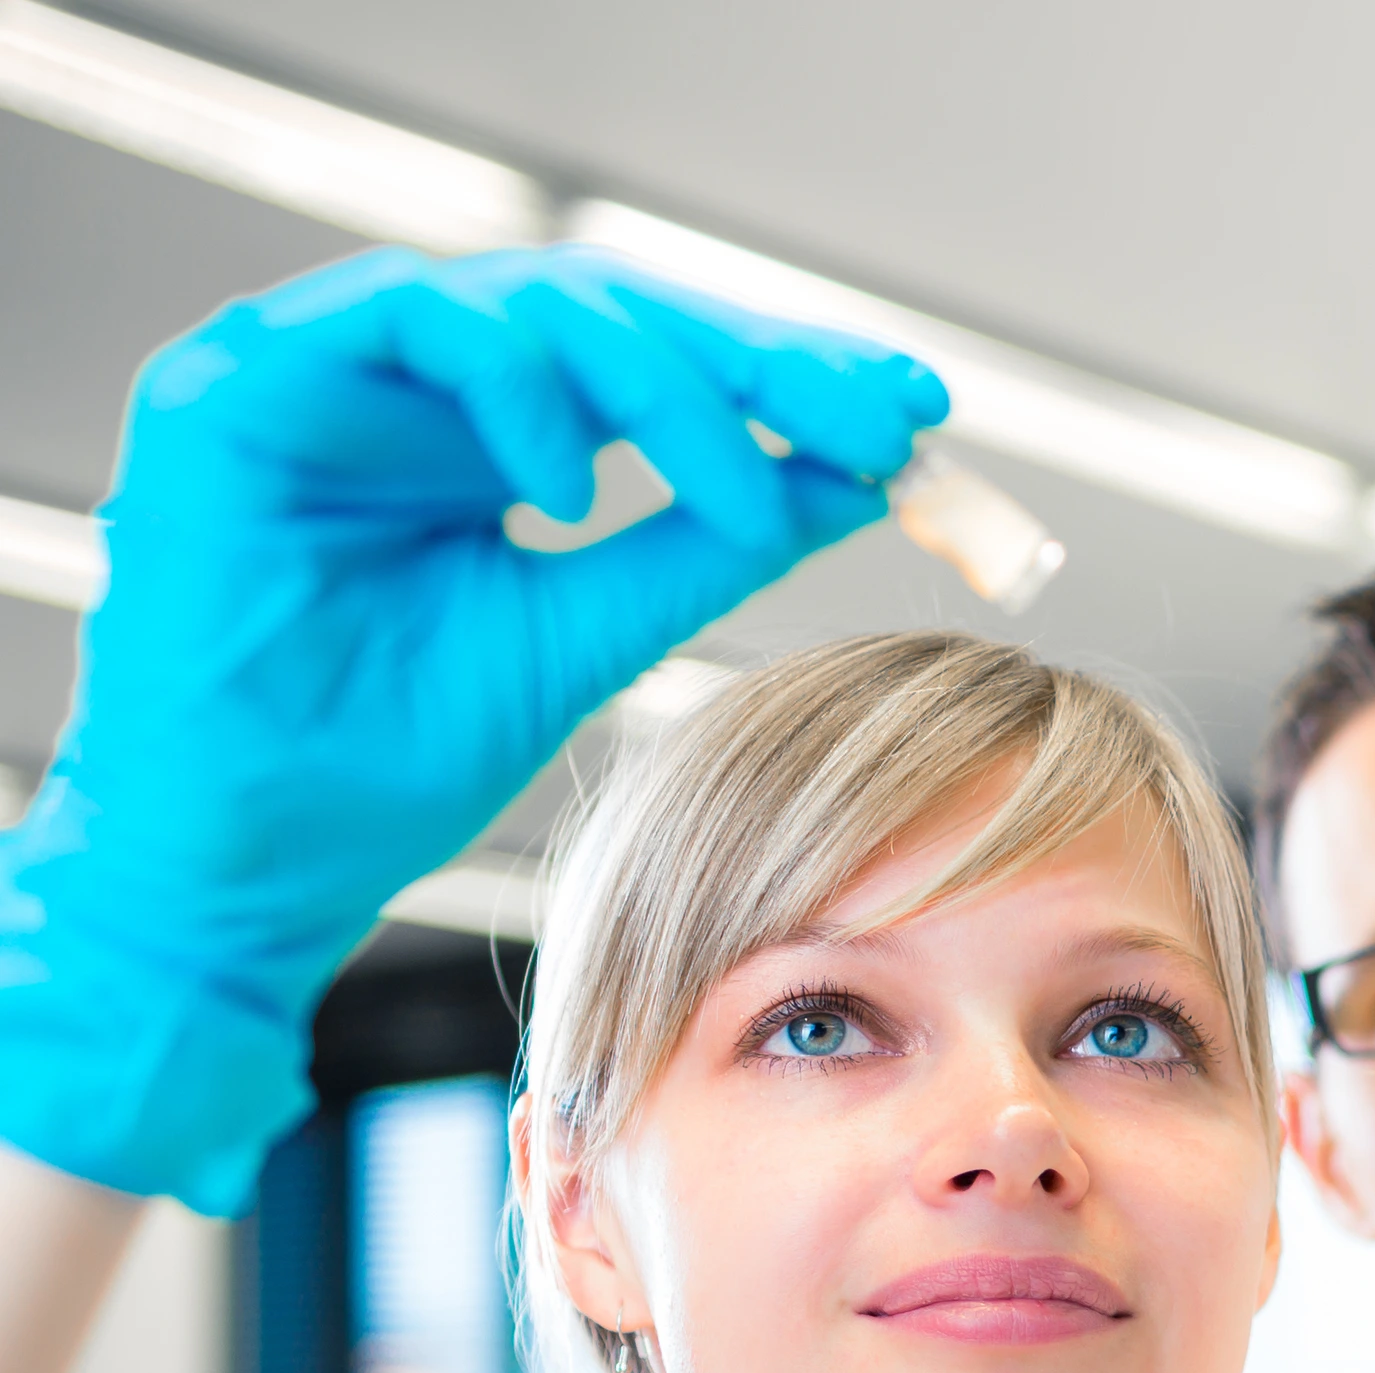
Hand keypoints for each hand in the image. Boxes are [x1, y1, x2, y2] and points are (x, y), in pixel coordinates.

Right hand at [0, 245, 944, 1213]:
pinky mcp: (244, 374)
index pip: (664, 369)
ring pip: (534, 301)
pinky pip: (412, 318)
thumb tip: (862, 475)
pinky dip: (513, 390)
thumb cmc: (403, 756)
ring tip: (738, 493)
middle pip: (619, 316)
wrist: (264, 853)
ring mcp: (333, 368)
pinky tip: (569, 489)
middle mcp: (421, 386)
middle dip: (761, 365)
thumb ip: (713, 541)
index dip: (789, 380)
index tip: (914, 414)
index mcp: (498, 437)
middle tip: (876, 422)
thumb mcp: (597, 631)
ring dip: (664, 385)